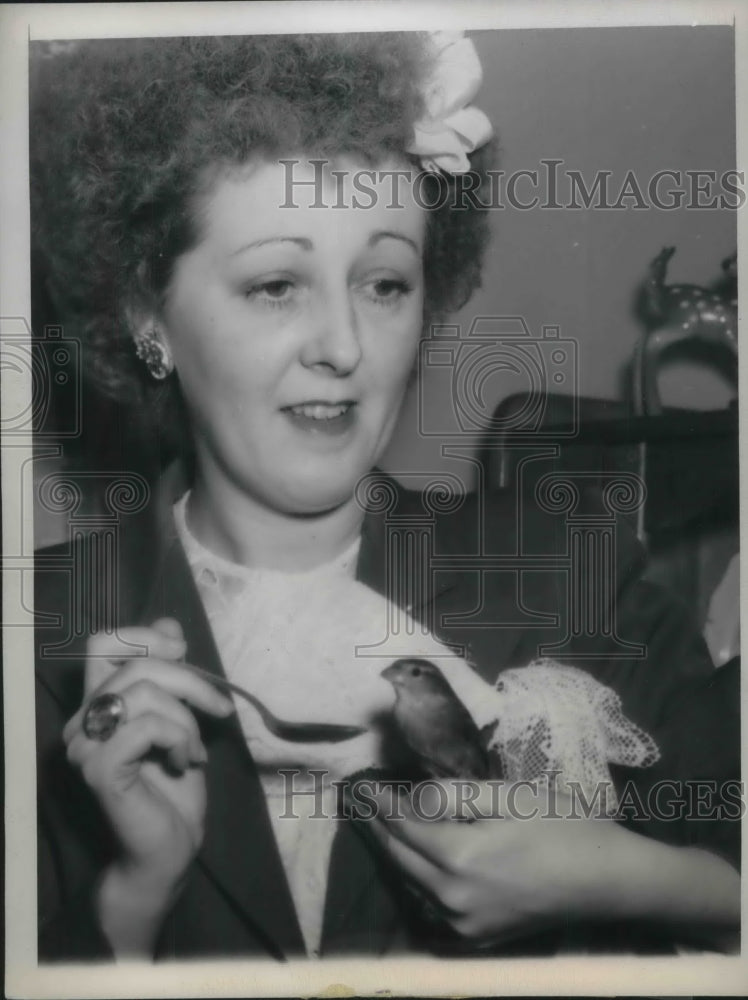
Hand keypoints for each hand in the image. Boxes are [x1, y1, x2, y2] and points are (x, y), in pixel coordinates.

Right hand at [63, 618, 234, 952]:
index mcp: (97, 705)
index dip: (144, 636)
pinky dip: (178, 738)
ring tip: (194, 749)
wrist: (171, 850)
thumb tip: (170, 624)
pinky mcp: (101, 769)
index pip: (102, 643)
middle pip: (135, 664)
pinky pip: (147, 726)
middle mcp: (82, 722)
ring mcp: (86, 746)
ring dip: (186, 718)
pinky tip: (186, 762)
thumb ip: (170, 676)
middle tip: (218, 709)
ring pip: (143, 692)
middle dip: (189, 681)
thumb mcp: (181, 718)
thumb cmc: (176, 787)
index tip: (181, 650)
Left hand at [365, 780, 616, 944]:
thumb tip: (414, 797)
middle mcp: (453, 899)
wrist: (608, 881)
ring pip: (413, 884)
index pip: (403, 828)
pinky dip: (419, 879)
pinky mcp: (480, 937)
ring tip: (385, 826)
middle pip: (401, 860)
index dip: (382, 804)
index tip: (364, 786)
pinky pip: (434, 905)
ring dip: (397, 854)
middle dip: (380, 829)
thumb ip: (452, 795)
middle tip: (364, 804)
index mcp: (459, 860)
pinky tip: (418, 860)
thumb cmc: (562, 827)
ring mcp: (465, 925)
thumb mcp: (507, 796)